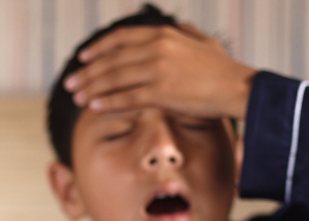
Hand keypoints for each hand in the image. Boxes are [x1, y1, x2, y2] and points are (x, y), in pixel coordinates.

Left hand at [63, 23, 255, 119]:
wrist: (237, 88)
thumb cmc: (223, 69)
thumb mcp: (204, 41)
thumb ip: (187, 32)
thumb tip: (178, 25)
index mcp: (163, 35)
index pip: (121, 39)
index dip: (98, 49)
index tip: (83, 58)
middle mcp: (157, 48)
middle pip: (112, 60)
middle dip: (87, 72)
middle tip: (70, 82)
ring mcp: (158, 70)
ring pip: (115, 78)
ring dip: (92, 87)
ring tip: (76, 96)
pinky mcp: (162, 92)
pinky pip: (127, 97)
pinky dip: (108, 102)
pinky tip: (94, 106)